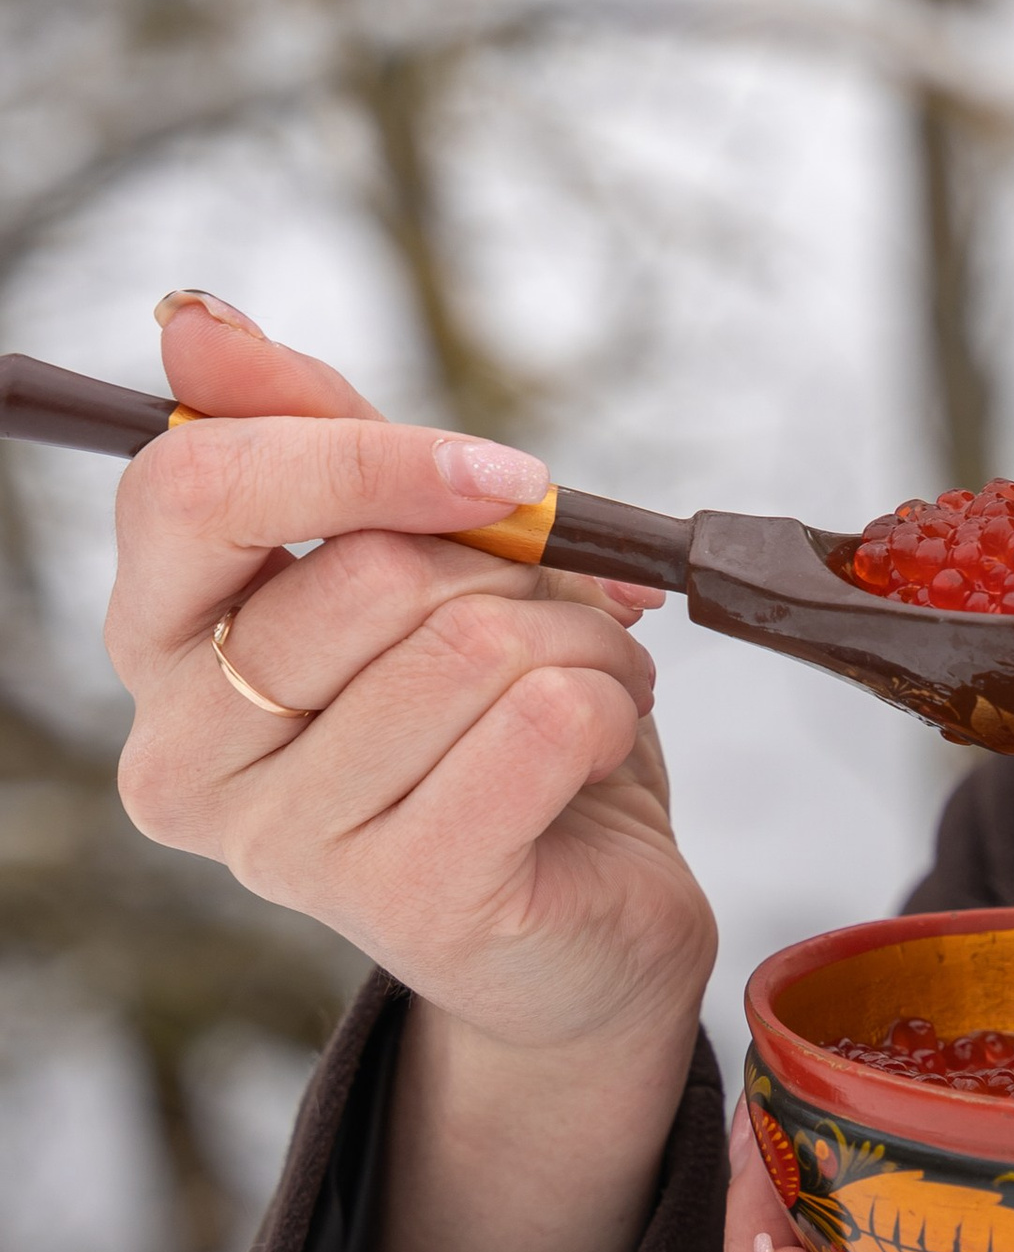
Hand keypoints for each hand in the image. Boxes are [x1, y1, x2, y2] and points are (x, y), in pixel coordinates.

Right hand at [111, 292, 719, 1251]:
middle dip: (512, 568)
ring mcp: (288, 849)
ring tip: (589, 679)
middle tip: (563, 609)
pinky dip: (614, 704)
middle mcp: (187, 759)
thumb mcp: (403, 562)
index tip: (498, 473)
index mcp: (161, 652)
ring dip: (579, 639)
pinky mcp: (412, 901)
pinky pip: (544, 723)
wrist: (578, 928)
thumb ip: (305, 436)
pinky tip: (605, 741)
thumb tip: (192, 323)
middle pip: (366, 571)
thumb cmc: (482, 732)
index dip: (360, 453)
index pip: (196, 490)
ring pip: (471, 646)